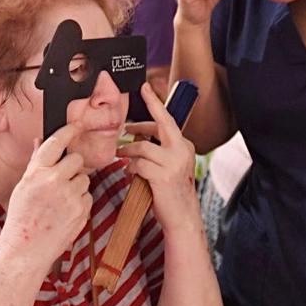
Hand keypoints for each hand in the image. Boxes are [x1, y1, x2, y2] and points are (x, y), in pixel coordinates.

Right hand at [0, 123, 90, 274]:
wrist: (27, 250)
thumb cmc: (22, 217)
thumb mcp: (23, 186)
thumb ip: (36, 163)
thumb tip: (42, 140)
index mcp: (37, 173)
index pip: (57, 142)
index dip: (70, 129)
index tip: (78, 123)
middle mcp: (54, 181)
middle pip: (77, 159)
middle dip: (72, 166)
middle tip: (61, 180)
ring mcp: (70, 196)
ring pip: (84, 178)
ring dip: (76, 185)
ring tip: (59, 201)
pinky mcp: (81, 210)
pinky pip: (87, 196)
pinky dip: (79, 201)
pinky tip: (64, 212)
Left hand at [123, 82, 198, 230]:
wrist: (182, 216)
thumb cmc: (172, 191)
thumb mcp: (170, 166)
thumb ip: (159, 149)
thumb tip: (138, 134)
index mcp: (184, 146)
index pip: (168, 119)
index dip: (154, 103)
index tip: (145, 88)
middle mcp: (181, 151)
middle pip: (160, 124)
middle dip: (144, 113)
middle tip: (128, 112)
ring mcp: (173, 163)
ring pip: (143, 147)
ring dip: (128, 150)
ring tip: (122, 155)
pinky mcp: (163, 176)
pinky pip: (139, 164)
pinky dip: (131, 167)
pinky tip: (130, 172)